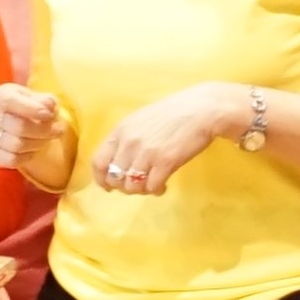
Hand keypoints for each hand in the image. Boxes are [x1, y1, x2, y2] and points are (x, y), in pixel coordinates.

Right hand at [0, 81, 68, 185]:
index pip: (9, 101)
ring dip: (38, 143)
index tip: (49, 115)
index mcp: (0, 95)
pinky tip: (34, 150)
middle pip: (18, 126)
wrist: (27, 126)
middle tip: (57, 130)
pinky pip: (11, 160)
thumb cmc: (35, 109)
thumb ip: (47, 101)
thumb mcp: (44, 100)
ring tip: (47, 139)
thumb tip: (48, 105)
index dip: (31, 109)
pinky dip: (27, 157)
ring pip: (17, 145)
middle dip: (43, 130)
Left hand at [93, 86, 236, 196]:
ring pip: (132, 187)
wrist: (202, 109)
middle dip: (124, 187)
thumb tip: (119, 162)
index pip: (98, 162)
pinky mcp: (165, 162)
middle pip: (114, 178)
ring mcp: (146, 153)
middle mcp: (129, 143)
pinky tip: (163, 186)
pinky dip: (156, 191)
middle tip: (138, 185)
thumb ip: (127, 138)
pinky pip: (152, 187)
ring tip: (152, 185)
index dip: (101, 179)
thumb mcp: (141, 120)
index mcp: (120, 131)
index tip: (109, 186)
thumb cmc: (173, 113)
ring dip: (141, 190)